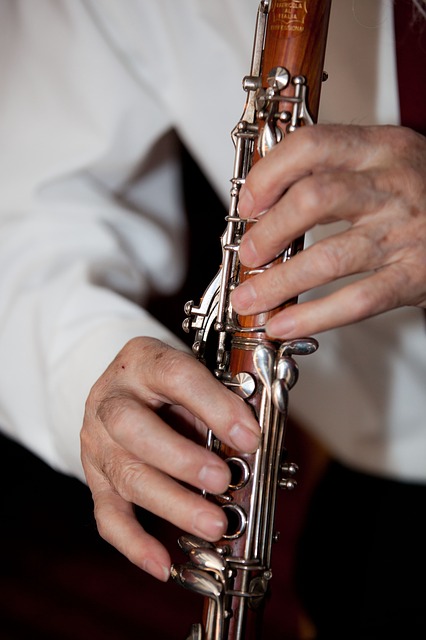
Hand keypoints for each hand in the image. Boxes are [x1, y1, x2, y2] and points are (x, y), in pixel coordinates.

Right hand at [80, 337, 260, 580]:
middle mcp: (111, 399)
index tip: (249, 435)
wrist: (124, 384)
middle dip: (181, 459)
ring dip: (172, 503)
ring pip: (125, 475)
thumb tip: (256, 440)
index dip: (214, 406)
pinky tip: (162, 564)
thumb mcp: (194, 373)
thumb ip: (222, 399)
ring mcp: (98, 440)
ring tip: (214, 525)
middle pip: (133, 428)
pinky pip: (107, 515)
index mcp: (143, 361)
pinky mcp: (95, 477)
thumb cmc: (168, 382)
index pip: (176, 376)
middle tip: (222, 479)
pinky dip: (134, 544)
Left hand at [231, 124, 425, 336]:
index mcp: (380, 148)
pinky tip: (284, 324)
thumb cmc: (420, 191)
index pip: (312, 146)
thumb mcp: (383, 161)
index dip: (268, 175)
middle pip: (314, 199)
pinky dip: (313, 317)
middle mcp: (392, 186)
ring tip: (250, 298)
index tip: (247, 203)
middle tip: (248, 253)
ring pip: (330, 258)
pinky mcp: (413, 277)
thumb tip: (261, 195)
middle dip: (269, 231)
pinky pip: (357, 301)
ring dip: (279, 282)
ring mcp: (404, 234)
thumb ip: (332, 167)